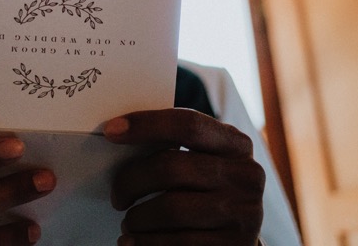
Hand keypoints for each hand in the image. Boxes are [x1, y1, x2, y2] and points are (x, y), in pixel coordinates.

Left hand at [104, 108, 264, 245]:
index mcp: (236, 144)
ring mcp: (243, 212)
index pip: (187, 124)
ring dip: (138, 218)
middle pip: (170, 167)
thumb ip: (176, 149)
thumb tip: (120, 137)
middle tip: (117, 197)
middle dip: (131, 181)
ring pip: (170, 209)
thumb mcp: (206, 161)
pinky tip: (135, 242)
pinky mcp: (233, 245)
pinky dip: (146, 243)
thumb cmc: (209, 190)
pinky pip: (177, 243)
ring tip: (129, 222)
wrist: (240, 234)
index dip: (146, 124)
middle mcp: (246, 175)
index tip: (111, 131)